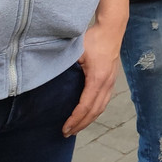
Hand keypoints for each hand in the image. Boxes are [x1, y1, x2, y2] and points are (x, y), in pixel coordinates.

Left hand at [62, 20, 121, 135]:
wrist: (112, 29)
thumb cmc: (95, 38)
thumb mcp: (77, 50)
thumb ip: (65, 64)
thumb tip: (48, 74)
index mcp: (97, 78)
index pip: (86, 105)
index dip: (75, 119)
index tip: (65, 128)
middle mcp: (107, 83)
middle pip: (95, 111)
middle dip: (81, 124)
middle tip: (67, 133)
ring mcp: (111, 81)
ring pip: (102, 107)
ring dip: (89, 120)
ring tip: (76, 128)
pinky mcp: (112, 79)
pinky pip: (105, 100)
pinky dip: (96, 111)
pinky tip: (88, 114)